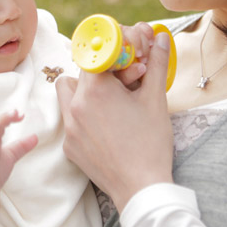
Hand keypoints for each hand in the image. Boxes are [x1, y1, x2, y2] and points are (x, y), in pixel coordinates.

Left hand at [57, 31, 173, 209]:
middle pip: (78, 74)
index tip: (123, 60)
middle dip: (98, 74)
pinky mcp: (69, 147)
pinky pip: (69, 121)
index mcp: (96, 90)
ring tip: (109, 103)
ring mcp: (69, 128)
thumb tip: (160, 38)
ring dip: (83, 93)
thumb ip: (156, 64)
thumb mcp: (156, 99)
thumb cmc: (150, 143)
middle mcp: (75, 106)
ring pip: (66, 96)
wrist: (141, 188)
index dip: (110, 55)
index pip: (94, 56)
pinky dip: (83, 118)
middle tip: (121, 84)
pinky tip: (105, 127)